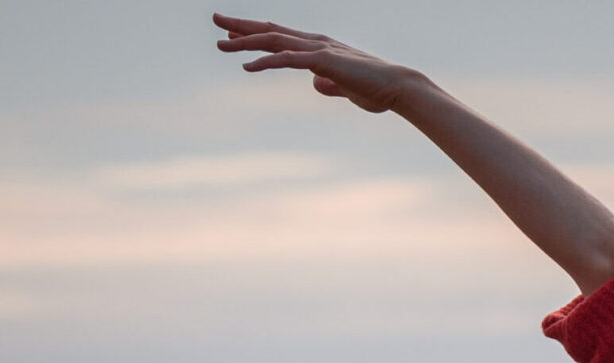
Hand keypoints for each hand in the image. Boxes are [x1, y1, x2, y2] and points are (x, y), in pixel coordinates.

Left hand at [213, 13, 419, 113]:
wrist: (398, 89)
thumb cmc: (375, 90)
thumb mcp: (346, 89)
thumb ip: (329, 85)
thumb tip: (316, 84)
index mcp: (320, 48)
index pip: (281, 38)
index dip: (255, 34)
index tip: (232, 34)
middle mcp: (316, 43)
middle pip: (271, 31)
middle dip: (241, 26)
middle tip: (215, 21)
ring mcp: (319, 50)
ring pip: (274, 41)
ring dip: (246, 41)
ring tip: (221, 43)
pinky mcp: (323, 61)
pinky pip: (288, 59)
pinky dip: (266, 61)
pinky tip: (248, 66)